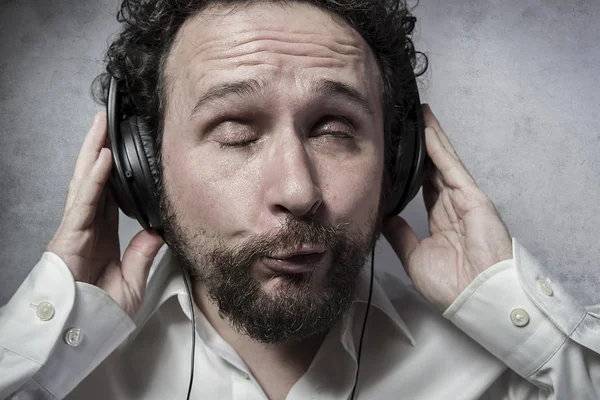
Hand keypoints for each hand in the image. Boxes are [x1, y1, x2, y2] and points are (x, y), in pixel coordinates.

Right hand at [47, 112, 164, 317]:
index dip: (116, 172)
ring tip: (101, 125)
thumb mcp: (132, 282)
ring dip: (95, 151)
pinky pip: (85, 200)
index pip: (110, 195)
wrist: (78, 333)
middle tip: (107, 123)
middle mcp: (88, 226)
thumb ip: (142, 255)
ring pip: (87, 181)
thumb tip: (156, 233)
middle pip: (95, 179)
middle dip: (100, 149)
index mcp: (102, 236)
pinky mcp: (70, 233)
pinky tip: (103, 156)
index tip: (125, 151)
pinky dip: (95, 177)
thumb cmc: (98, 312)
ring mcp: (77, 227)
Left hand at [382, 104, 512, 310]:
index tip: (396, 155)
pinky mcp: (472, 195)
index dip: (411, 170)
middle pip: (432, 168)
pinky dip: (438, 147)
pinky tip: (427, 129)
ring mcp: (463, 198)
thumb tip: (385, 217)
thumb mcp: (415, 258)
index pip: (423, 187)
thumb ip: (400, 236)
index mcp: (440, 221)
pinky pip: (451, 167)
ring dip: (430, 138)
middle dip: (420, 147)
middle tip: (405, 125)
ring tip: (417, 115)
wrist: (477, 296)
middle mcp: (451, 206)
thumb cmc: (451, 284)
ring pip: (442, 161)